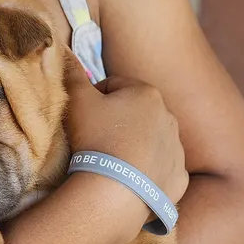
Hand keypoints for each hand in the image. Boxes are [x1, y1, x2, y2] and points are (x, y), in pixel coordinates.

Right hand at [63, 52, 188, 204]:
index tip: (84, 120)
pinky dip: (147, 174)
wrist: (115, 193)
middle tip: (96, 143)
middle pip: (136, 115)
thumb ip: (71, 74)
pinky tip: (130, 182)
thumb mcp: (76, 101)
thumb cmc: (95, 140)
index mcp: (147, 93)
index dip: (95, 101)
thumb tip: (64, 51)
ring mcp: (178, 150)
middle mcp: (170, 117)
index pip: (114, 87)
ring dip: (134, 148)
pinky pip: (162, 170)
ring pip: (151, 142)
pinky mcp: (180, 178)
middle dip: (117, 124)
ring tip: (113, 165)